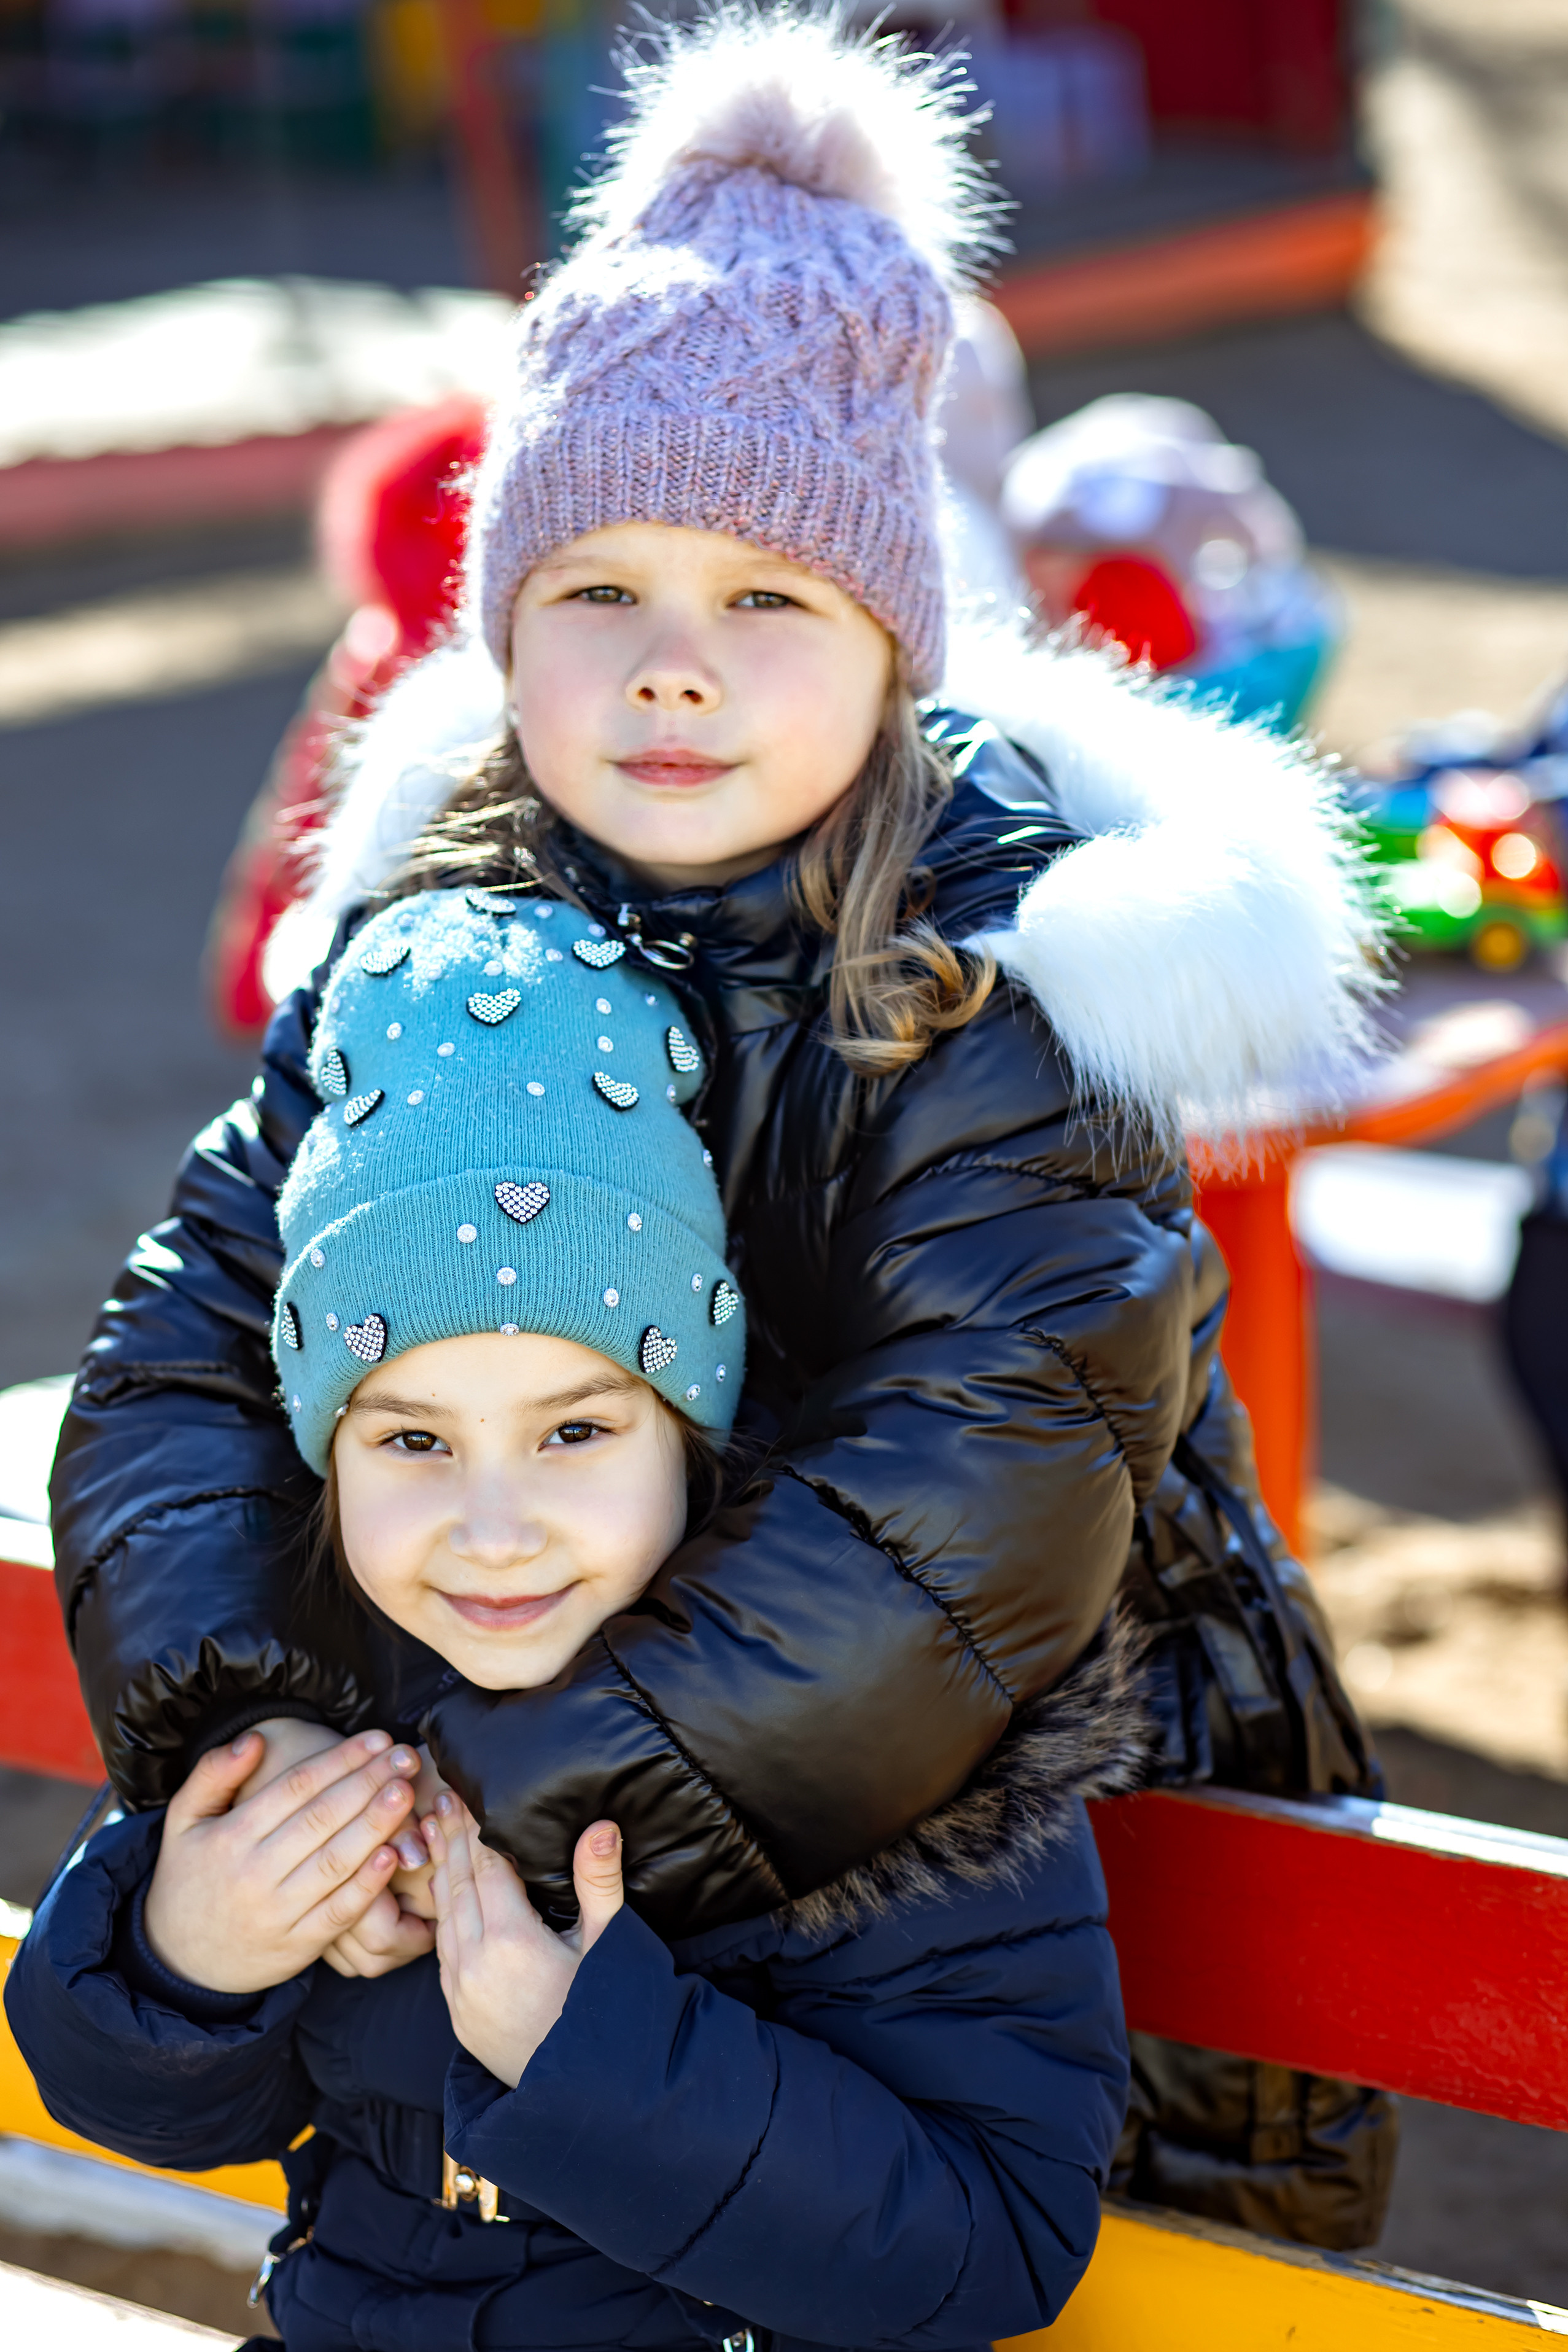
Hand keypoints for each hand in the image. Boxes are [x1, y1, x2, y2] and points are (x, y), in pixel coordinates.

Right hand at [143, 1729, 421, 1993]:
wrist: (181, 1960)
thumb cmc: (191, 1877)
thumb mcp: (184, 1821)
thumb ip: (212, 1774)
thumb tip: (254, 1739)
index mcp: (230, 1837)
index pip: (295, 1787)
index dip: (340, 1759)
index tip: (377, 1739)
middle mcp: (254, 1874)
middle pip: (322, 1819)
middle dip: (369, 1783)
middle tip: (406, 1758)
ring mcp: (277, 1912)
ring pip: (335, 1862)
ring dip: (376, 1826)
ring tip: (406, 1794)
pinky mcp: (298, 1946)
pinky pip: (339, 1912)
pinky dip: (368, 1885)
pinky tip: (394, 1855)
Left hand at [425, 1795, 622, 2087]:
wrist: (584, 2096)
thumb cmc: (604, 2014)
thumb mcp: (607, 1945)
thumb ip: (598, 1883)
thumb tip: (601, 1826)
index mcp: (511, 1941)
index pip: (485, 1867)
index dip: (474, 1827)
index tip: (463, 1792)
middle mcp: (475, 1963)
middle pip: (456, 1884)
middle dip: (448, 1838)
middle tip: (439, 1798)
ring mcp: (460, 1990)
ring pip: (442, 1916)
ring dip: (438, 1871)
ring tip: (432, 1832)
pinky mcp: (457, 2011)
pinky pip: (441, 1948)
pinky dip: (439, 1912)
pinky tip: (440, 1893)